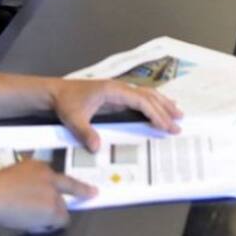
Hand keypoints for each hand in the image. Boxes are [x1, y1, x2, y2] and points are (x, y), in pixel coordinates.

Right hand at [0, 160, 93, 231]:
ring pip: (62, 207)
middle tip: (92, 193)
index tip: (78, 183)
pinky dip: (52, 225)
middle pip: (67, 187)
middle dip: (78, 192)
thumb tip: (28, 195)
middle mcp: (49, 176)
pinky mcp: (53, 208)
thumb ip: (25, 182)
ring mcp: (52, 192)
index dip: (62, 183)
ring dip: (53, 215)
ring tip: (33, 220)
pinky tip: (38, 226)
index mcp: (37, 165)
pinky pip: (61, 220)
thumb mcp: (11, 177)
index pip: (56, 173)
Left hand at [49, 78, 183, 149]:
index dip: (155, 113)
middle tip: (179, 123)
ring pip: (147, 95)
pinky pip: (141, 98)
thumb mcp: (73, 119)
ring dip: (163, 103)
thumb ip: (85, 132)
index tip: (165, 125)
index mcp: (114, 90)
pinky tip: (161, 107)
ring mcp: (120, 91)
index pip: (141, 101)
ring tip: (178, 113)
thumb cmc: (66, 103)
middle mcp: (121, 88)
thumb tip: (97, 148)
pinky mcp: (118, 96)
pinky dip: (154, 103)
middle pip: (149, 97)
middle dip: (165, 110)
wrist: (56, 93)